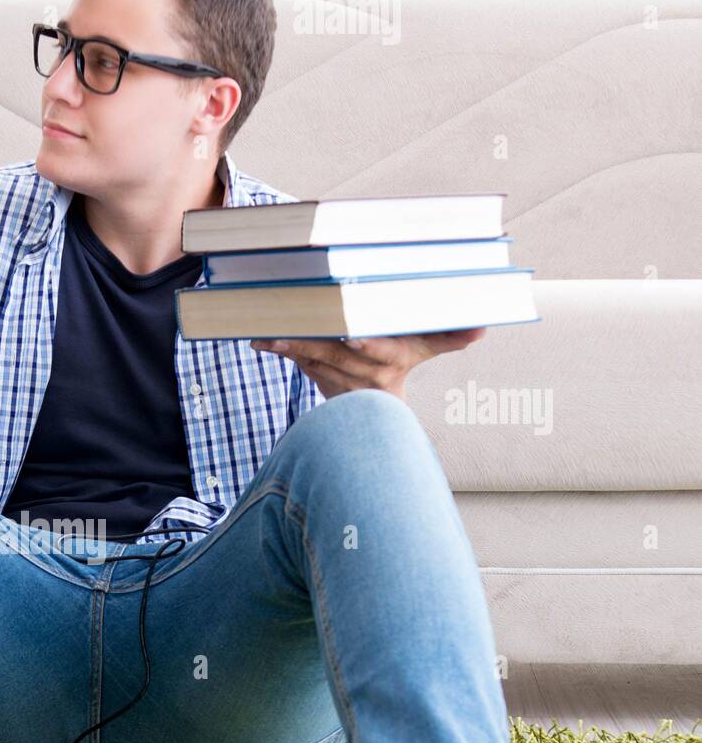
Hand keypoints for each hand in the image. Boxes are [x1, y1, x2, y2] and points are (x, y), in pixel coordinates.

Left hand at [249, 328, 486, 400]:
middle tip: (286, 331)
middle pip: (334, 355)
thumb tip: (484, 328)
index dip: (366, 346)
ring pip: (311, 360)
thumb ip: (451, 336)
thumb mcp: (426, 349)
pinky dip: (279, 349)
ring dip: (287, 347)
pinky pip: (297, 362)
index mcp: (390, 361)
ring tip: (265, 334)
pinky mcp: (317, 377)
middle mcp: (362, 374)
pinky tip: (258, 338)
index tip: (352, 335)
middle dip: (310, 343)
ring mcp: (336, 379)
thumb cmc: (402, 365)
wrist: (375, 414)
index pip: (379, 353)